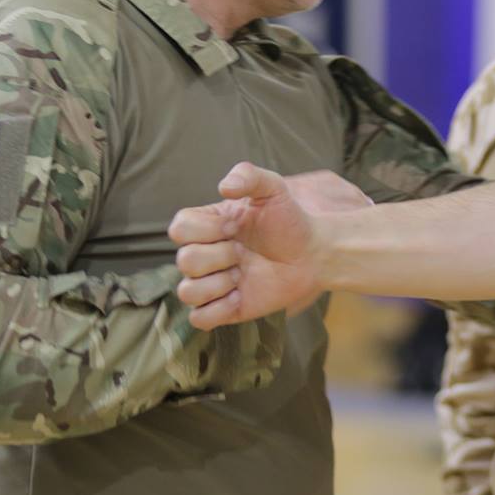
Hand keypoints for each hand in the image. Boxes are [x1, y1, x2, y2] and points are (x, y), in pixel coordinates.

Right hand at [168, 163, 360, 327]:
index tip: (235, 226)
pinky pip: (200, 318)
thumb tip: (224, 187)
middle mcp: (204, 255)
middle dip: (219, 256)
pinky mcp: (225, 309)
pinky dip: (218, 310)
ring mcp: (213, 283)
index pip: (179, 228)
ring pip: (187, 292)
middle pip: (185, 261)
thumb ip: (248, 176)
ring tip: (243, 275)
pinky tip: (241, 295)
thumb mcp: (272, 189)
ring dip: (218, 284)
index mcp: (207, 226)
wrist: (314, 254)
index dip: (205, 229)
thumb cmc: (290, 221)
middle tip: (244, 252)